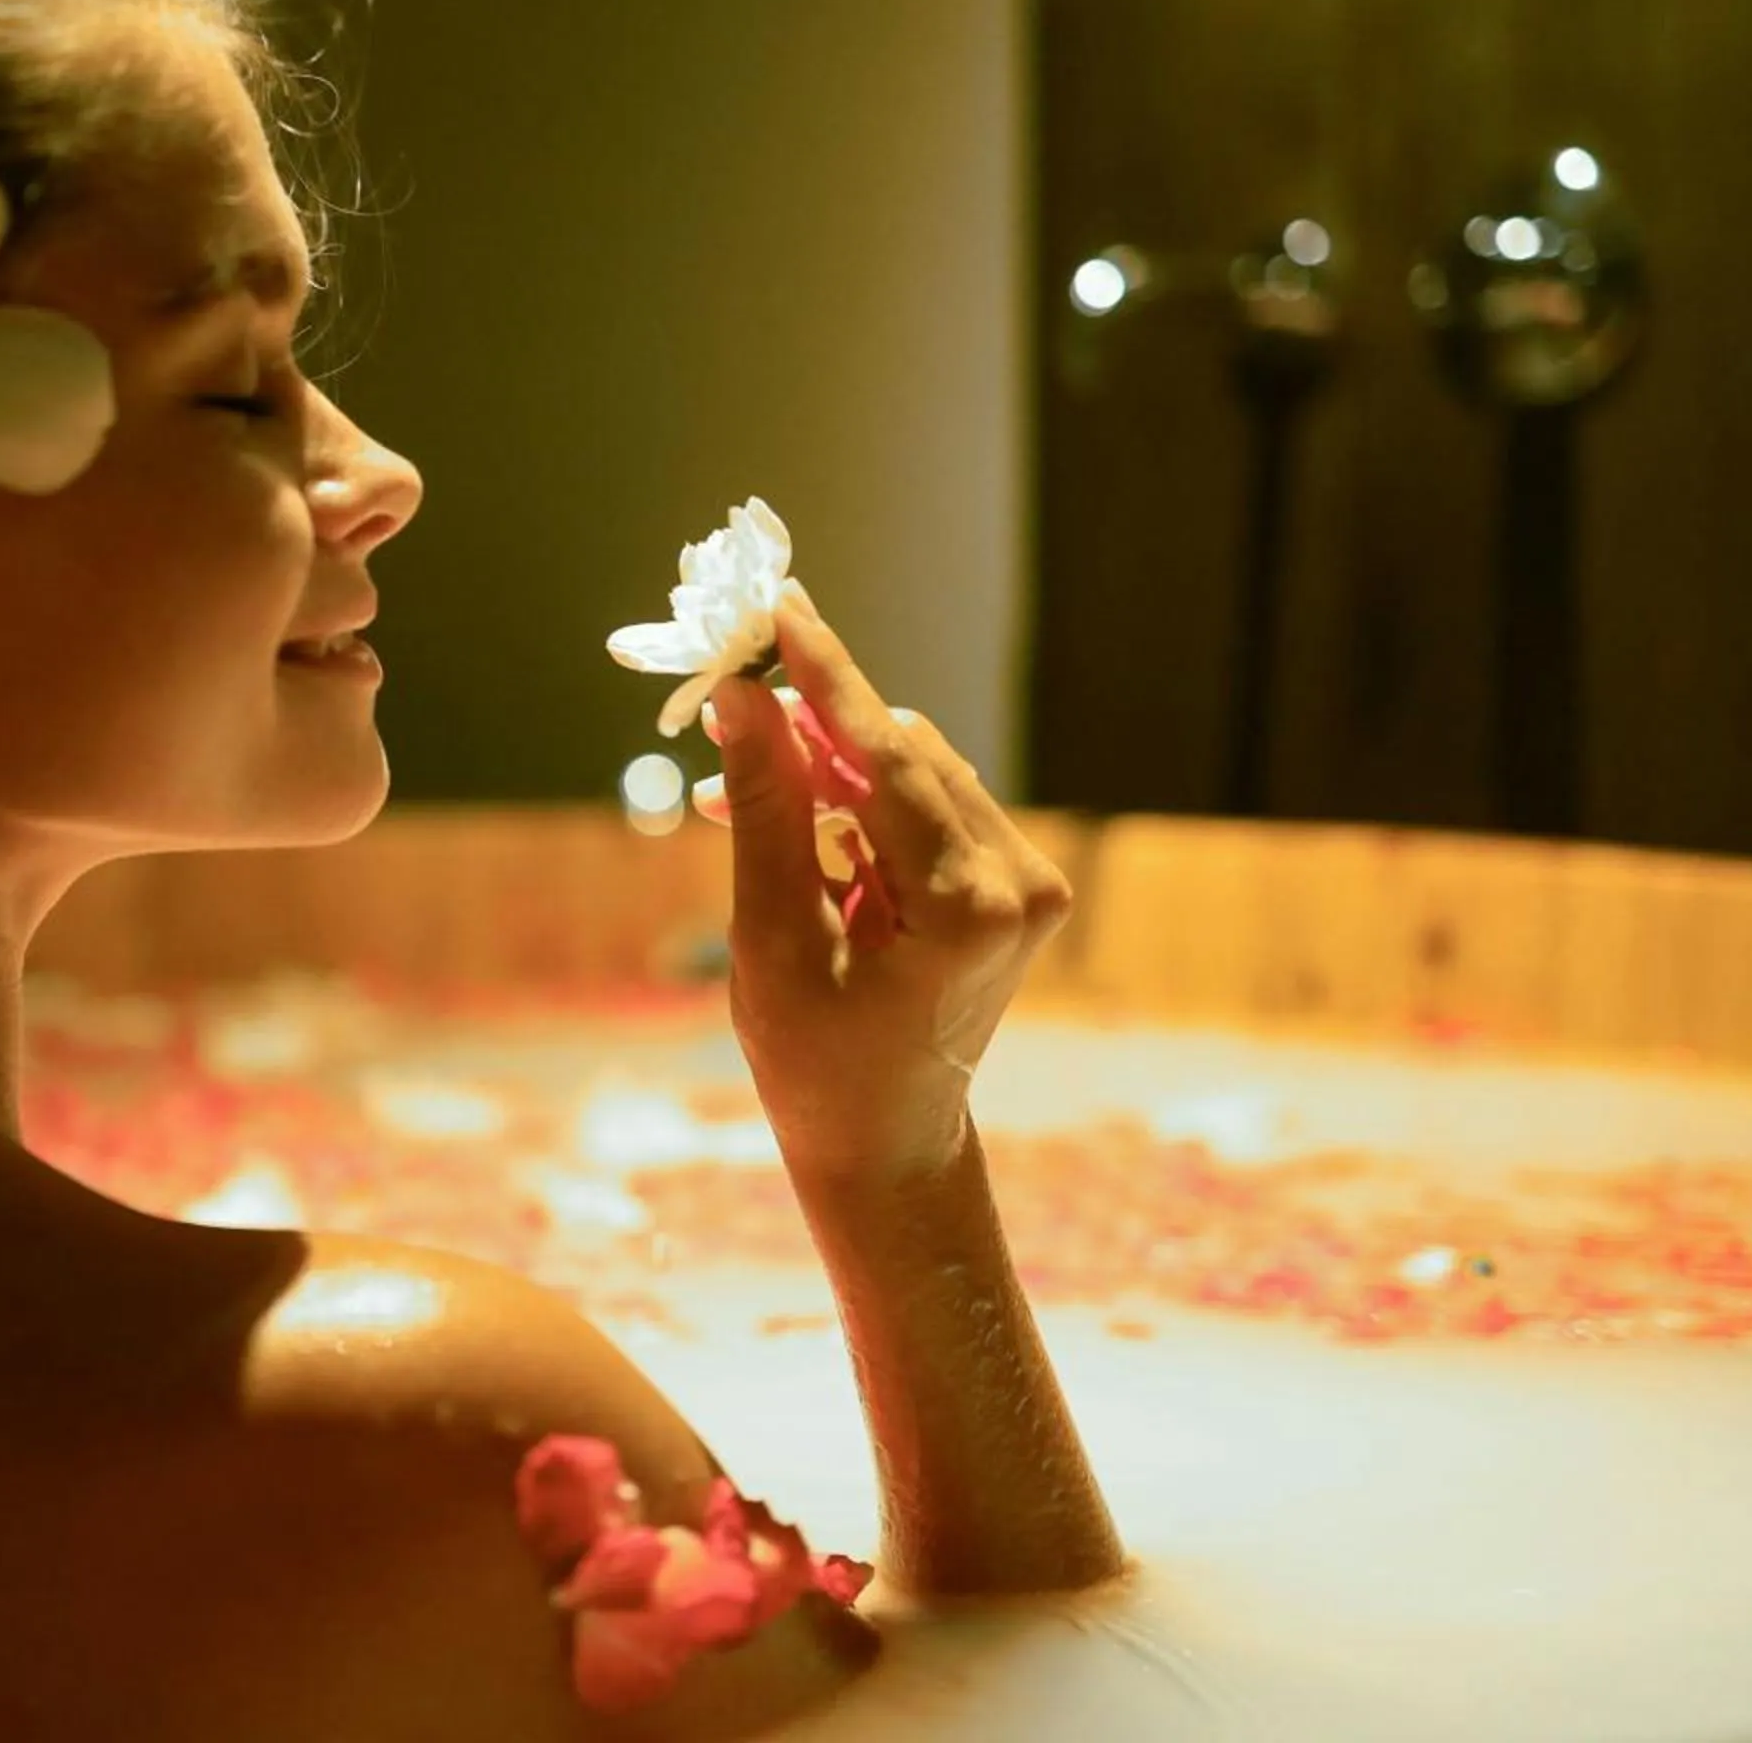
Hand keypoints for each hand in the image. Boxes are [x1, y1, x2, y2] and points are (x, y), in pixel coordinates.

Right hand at [705, 595, 1073, 1180]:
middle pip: (904, 752)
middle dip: (811, 723)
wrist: (887, 1145)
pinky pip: (925, 807)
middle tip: (725, 698)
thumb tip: (743, 698)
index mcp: (967, 909)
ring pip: (914, 771)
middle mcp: (1018, 884)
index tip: (778, 607)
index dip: (827, 676)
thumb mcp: (773, 940)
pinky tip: (788, 819)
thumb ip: (764, 812)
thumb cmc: (817, 1065)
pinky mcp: (1014, 886)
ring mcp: (1026, 884)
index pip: (891, 756)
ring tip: (734, 789)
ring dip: (825, 765)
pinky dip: (855, 802)